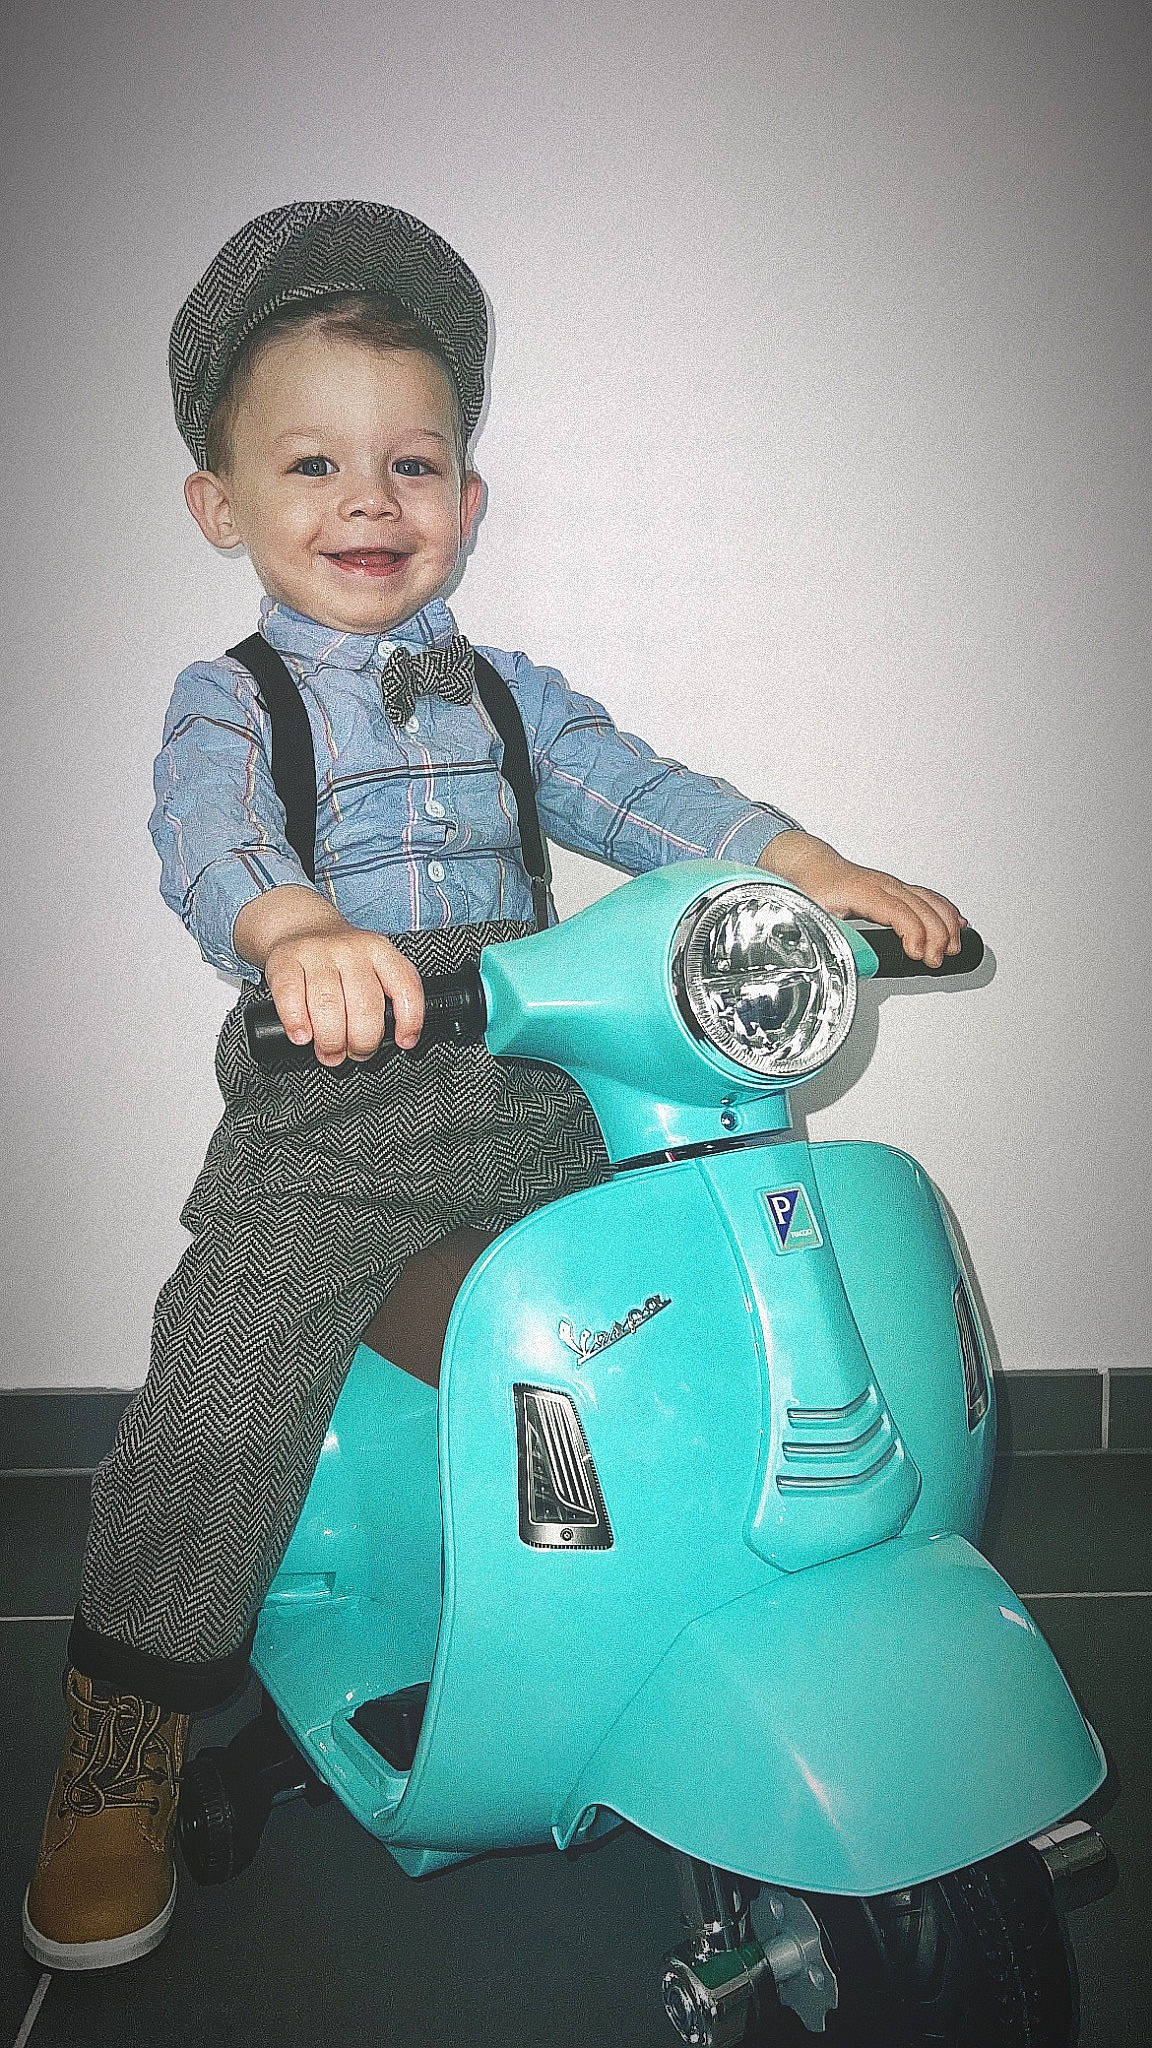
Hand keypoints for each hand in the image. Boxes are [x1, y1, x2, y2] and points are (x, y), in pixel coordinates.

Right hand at [264, 929, 425, 1064]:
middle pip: (365, 1006)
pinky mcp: (284, 961)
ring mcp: (316, 953)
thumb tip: (393, 1040)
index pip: (405, 987)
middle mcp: (351, 949)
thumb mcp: (372, 966)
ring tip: (330, 1052)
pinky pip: (291, 997)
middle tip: (354, 1052)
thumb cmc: (339, 961)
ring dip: (331, 1040)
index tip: (404, 1042)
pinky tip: (302, 1036)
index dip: (409, 1021)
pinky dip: (297, 1023)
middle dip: (362, 1042)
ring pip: (328, 1006)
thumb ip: (385, 997)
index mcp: (380, 951)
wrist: (299, 926)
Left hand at [758, 831, 965, 969]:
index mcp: (864, 892)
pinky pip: (928, 898)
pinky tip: (957, 924)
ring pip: (930, 901)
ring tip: (953, 949)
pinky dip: (946, 911)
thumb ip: (828, 936)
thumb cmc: (812, 888)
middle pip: (921, 907)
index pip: (899, 912)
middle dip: (936, 936)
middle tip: (935, 960)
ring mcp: (893, 886)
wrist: (810, 865)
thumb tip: (845, 958)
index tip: (917, 954)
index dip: (913, 933)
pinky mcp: (896, 889)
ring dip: (946, 925)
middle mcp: (883, 885)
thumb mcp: (812, 916)